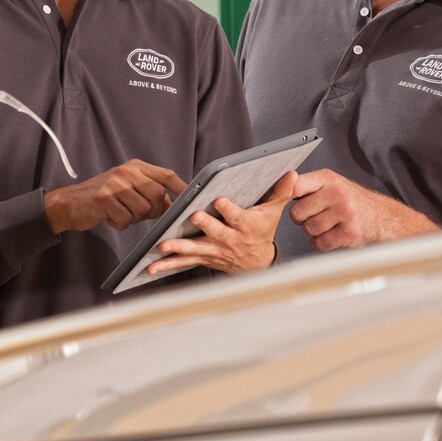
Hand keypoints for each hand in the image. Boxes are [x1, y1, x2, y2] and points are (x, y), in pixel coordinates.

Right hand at [44, 160, 187, 233]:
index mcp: (135, 167)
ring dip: (134, 218)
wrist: (69, 203)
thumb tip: (172, 204)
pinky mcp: (104, 199)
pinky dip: (120, 223)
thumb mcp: (126, 186)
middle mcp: (126, 171)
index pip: (166, 175)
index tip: (193, 198)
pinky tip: (110, 217)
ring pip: (143, 209)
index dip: (182, 187)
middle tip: (140, 214)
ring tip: (120, 213)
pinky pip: (126, 219)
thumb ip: (148, 191)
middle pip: (157, 195)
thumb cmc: (102, 197)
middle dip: (154, 211)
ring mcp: (114, 184)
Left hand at [146, 171, 298, 276]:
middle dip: (205, 226)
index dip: (229, 210)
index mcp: (246, 226)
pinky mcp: (203, 258)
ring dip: (179, 248)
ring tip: (162, 246)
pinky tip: (150, 267)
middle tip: (193, 217)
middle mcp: (230, 240)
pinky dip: (167, 265)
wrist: (257, 262)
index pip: (237, 217)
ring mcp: (215, 251)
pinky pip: (184, 262)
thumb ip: (279, 192)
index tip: (220, 200)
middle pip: (216, 233)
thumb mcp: (273, 211)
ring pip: (196, 250)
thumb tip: (291, 173)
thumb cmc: (263, 230)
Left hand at [288, 169, 438, 250]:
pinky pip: (320, 243)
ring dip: (314, 232)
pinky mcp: (349, 232)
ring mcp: (344, 212)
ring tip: (328, 224)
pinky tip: (333, 235)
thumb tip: (277, 189)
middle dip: (302, 218)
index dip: (284, 195)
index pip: (295, 184)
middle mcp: (336, 193)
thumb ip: (307, 186)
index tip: (280, 199)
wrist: (383, 218)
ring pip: (308, 229)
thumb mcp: (332, 185)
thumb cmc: (351, 202)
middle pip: (297, 213)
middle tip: (317, 215)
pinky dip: (323, 243)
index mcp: (328, 178)